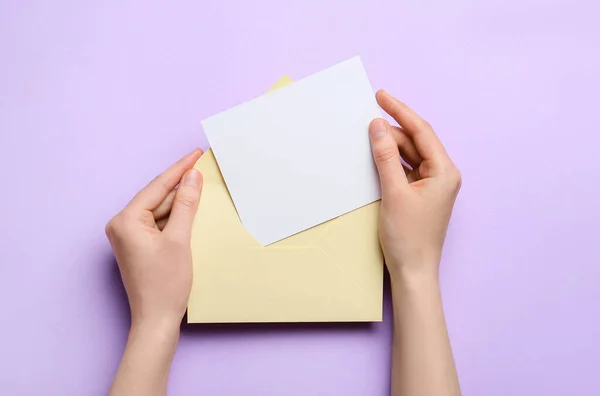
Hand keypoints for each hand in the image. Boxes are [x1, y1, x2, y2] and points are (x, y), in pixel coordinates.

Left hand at [105, 149, 203, 328]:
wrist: (156, 320)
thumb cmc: (165, 284)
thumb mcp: (180, 239)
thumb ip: (186, 204)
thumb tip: (192, 177)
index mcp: (125, 220)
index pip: (157, 187)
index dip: (180, 169)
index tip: (196, 153)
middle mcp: (121, 224)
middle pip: (158, 197)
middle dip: (181, 185)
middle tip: (203, 167)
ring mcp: (129, 236)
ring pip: (160, 210)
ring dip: (181, 202)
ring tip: (203, 187)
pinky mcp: (138, 245)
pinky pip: (159, 223)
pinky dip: (176, 218)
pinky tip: (193, 210)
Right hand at [369, 90, 460, 279]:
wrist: (413, 271)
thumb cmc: (408, 236)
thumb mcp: (394, 192)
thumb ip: (385, 157)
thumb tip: (377, 126)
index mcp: (445, 171)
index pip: (422, 131)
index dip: (400, 111)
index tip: (381, 96)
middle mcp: (442, 174)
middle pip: (415, 142)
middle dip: (392, 130)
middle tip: (365, 119)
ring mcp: (432, 185)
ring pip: (409, 155)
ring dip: (389, 146)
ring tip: (367, 136)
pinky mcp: (420, 194)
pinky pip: (405, 169)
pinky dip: (390, 162)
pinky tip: (375, 157)